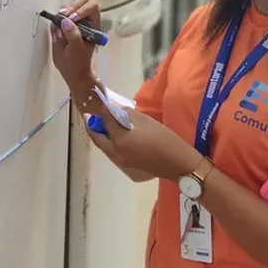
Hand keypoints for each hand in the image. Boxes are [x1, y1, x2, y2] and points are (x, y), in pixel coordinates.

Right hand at [49, 0, 100, 89]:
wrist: (73, 72)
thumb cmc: (78, 63)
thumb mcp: (76, 51)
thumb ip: (72, 35)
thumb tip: (65, 21)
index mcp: (93, 26)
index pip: (92, 8)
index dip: (82, 10)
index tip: (72, 19)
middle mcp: (86, 21)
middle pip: (83, 2)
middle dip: (72, 7)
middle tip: (63, 16)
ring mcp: (75, 22)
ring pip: (71, 6)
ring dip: (64, 12)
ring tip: (58, 22)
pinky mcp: (64, 25)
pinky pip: (61, 16)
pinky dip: (57, 18)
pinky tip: (56, 26)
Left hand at [84, 104, 202, 180]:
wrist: (178, 164)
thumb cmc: (165, 140)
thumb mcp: (146, 122)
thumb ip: (128, 114)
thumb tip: (117, 109)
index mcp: (120, 140)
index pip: (107, 121)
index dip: (104, 110)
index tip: (102, 102)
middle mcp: (115, 152)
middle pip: (98, 138)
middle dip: (92, 126)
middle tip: (89, 116)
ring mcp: (120, 161)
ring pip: (103, 147)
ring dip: (100, 136)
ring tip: (100, 125)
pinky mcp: (126, 165)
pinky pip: (111, 152)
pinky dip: (108, 143)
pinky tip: (113, 136)